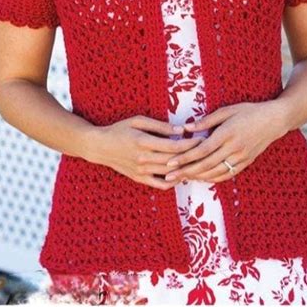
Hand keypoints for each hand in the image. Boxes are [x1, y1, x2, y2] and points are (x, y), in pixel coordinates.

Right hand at [87, 115, 203, 190]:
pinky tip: (181, 175)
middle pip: (175, 160)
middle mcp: (143, 159)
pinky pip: (160, 185)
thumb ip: (159, 126)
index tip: (202, 139)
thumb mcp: (137, 121)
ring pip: (170, 174)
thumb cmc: (119, 129)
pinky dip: (173, 183)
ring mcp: (141, 171)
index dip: (191, 144)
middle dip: (193, 155)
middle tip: (206, 150)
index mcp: (144, 142)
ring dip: (186, 169)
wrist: (100, 146)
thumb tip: (181, 130)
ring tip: (198, 163)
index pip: (174, 146)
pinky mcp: (139, 179)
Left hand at [162, 100, 289, 183]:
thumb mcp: (227, 110)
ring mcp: (241, 157)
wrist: (275, 120)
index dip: (185, 158)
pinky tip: (202, 178)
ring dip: (197, 177)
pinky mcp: (247, 162)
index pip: (201, 150)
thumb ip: (206, 121)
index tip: (171, 162)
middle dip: (186, 171)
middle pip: (206, 164)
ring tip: (182, 178)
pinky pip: (227, 174)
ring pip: (216, 172)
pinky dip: (213, 178)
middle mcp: (234, 148)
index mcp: (227, 133)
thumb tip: (186, 128)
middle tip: (170, 176)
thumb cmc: (248, 111)